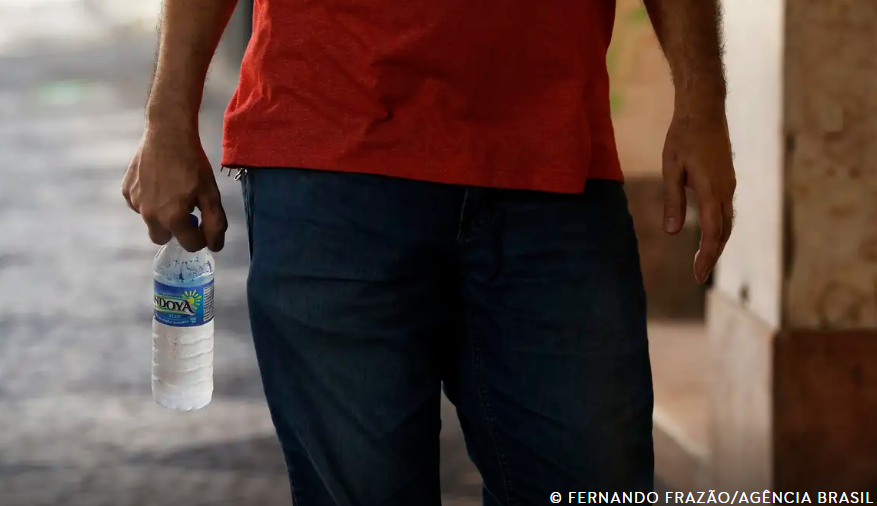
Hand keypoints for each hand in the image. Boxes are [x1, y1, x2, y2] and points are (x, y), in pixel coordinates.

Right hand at [122, 126, 226, 251]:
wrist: (167, 133)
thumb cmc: (192, 164)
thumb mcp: (210, 193)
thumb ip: (215, 223)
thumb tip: (215, 246)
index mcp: (172, 219)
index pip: (189, 245)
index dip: (200, 237)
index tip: (204, 224)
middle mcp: (150, 216)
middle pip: (163, 238)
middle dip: (176, 231)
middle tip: (186, 210)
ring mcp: (135, 203)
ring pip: (150, 221)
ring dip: (161, 214)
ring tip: (172, 192)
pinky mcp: (126, 190)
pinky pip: (138, 205)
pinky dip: (148, 201)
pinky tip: (157, 183)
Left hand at [661, 111, 735, 283]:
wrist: (704, 111)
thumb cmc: (683, 137)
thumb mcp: (671, 169)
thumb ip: (673, 201)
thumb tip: (673, 233)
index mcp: (711, 190)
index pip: (712, 232)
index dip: (705, 256)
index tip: (697, 275)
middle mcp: (726, 190)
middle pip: (723, 232)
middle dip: (712, 255)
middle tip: (698, 275)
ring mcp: (729, 185)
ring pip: (727, 222)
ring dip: (717, 243)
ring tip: (702, 260)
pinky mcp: (727, 180)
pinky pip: (726, 210)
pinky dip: (719, 228)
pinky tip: (709, 234)